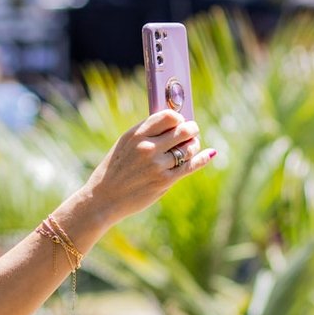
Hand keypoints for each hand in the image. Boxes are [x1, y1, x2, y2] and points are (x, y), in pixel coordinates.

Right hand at [82, 110, 215, 224]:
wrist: (103, 198)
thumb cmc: (115, 169)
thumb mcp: (124, 144)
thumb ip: (145, 132)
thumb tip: (172, 122)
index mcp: (136, 134)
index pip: (168, 116)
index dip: (178, 118)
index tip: (179, 121)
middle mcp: (148, 147)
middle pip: (182, 131)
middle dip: (191, 129)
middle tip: (192, 130)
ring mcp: (157, 165)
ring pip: (188, 149)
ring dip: (194, 145)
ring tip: (192, 146)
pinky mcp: (164, 181)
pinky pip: (190, 166)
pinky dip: (202, 158)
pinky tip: (210, 153)